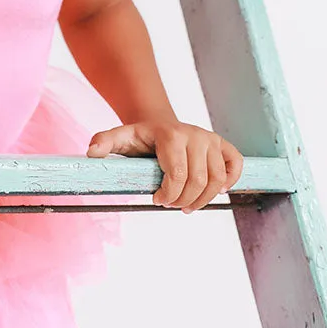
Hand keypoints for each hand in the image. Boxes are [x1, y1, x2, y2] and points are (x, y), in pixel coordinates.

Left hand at [87, 119, 242, 212]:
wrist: (159, 122)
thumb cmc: (140, 136)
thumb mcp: (120, 137)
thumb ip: (104, 141)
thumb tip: (91, 152)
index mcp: (170, 135)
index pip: (178, 175)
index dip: (168, 194)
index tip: (156, 199)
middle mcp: (195, 135)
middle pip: (198, 180)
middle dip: (184, 200)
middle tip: (171, 205)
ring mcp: (210, 139)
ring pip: (217, 179)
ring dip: (203, 199)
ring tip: (188, 205)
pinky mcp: (222, 145)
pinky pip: (235, 164)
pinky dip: (231, 181)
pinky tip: (217, 191)